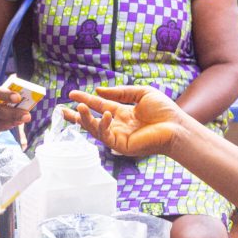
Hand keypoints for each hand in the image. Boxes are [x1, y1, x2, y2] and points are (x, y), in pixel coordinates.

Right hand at [61, 86, 187, 157]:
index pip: (100, 106)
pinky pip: (106, 135)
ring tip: (77, 109)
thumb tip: (98, 91)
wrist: (176, 126)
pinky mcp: (121, 146)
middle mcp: (118, 125)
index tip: (72, 95)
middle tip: (61, 111)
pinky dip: (103, 125)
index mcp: (123, 113)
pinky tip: (106, 115)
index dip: (86, 100)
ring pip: (95, 129)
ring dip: (85, 120)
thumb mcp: (141, 93)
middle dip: (77, 116)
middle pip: (92, 121)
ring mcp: (119, 136)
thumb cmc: (164, 110)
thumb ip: (119, 92)